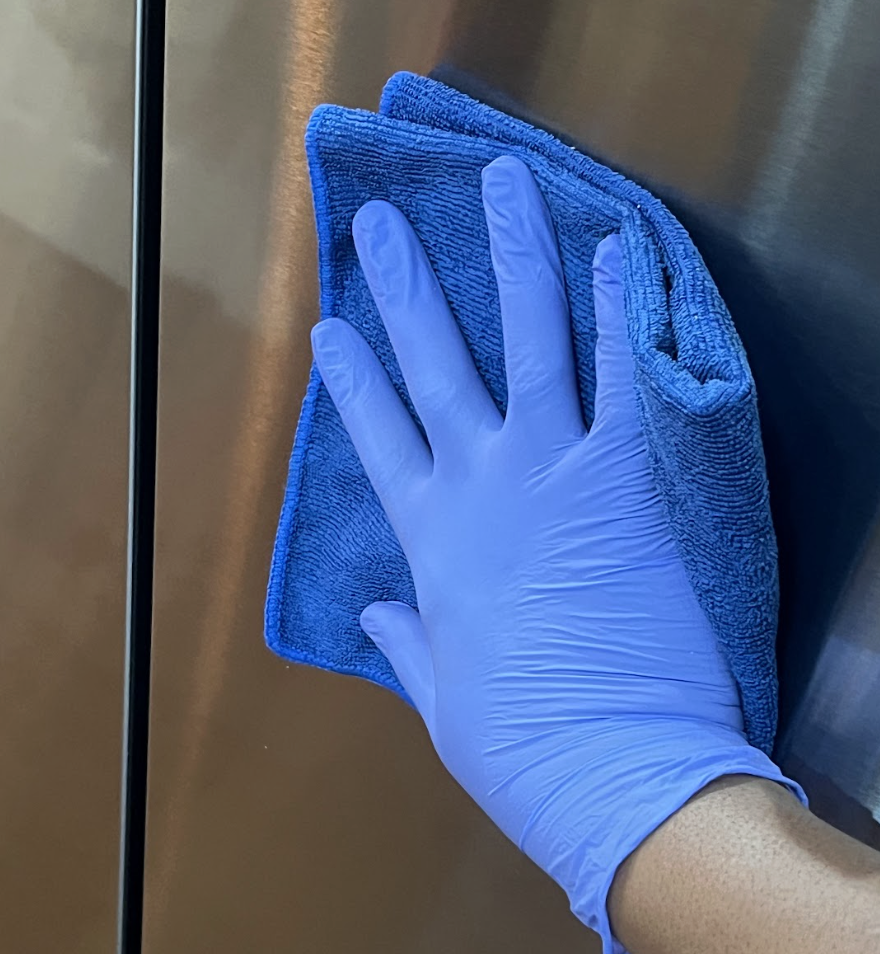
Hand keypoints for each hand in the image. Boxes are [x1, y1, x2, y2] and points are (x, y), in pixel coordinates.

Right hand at [310, 154, 801, 953]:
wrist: (615, 769)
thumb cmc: (521, 745)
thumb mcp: (442, 698)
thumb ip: (408, 640)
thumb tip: (374, 611)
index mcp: (430, 542)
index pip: (376, 438)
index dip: (351, 378)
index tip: (330, 325)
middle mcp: (481, 488)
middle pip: (431, 367)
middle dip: (402, 288)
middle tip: (378, 221)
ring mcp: (552, 473)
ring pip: (525, 341)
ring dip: (510, 256)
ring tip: (502, 184)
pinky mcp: (623, 478)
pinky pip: (618, 377)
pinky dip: (616, 311)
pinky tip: (613, 248)